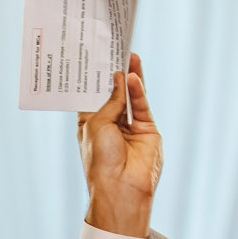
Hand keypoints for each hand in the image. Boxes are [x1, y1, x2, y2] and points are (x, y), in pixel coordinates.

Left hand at [76, 52, 162, 237]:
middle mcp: (110, 124)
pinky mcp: (147, 130)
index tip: (95, 58)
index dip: (95, 79)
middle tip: (115, 50)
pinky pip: (141, 106)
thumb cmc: (100, 160)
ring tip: (129, 55)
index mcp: (90, 125)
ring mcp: (129, 127)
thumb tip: (120, 78)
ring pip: (130, 96)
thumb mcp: (97, 125)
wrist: (121, 188)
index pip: (92, 97)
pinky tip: (134, 76)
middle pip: (113, 93)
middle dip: (114, 74)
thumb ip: (110, 101)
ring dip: (130, 77)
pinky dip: (138, 91)